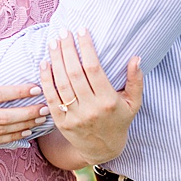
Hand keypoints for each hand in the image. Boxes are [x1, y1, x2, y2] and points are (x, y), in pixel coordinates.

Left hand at [42, 31, 143, 166]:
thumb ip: (135, 80)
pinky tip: (45, 63)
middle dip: (68, 50)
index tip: (82, 31)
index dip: (86, 48)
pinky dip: (46, 79)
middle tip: (63, 32)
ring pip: (61, 84)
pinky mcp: (61, 122)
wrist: (102, 150)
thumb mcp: (133, 103)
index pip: (94, 69)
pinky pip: (51, 98)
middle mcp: (90, 109)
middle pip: (75, 73)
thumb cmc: (119, 121)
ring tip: (53, 42)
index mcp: (108, 101)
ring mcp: (74, 116)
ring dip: (55, 60)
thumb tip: (136, 58)